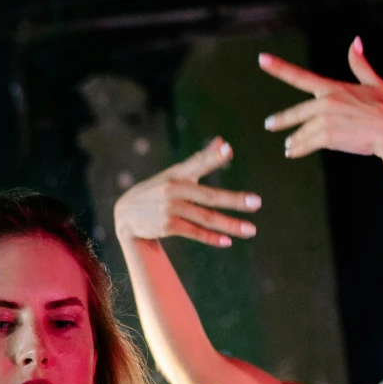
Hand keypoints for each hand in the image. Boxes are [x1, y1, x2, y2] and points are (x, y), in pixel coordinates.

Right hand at [113, 139, 259, 248]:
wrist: (126, 214)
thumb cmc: (157, 190)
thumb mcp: (175, 173)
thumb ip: (201, 159)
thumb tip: (223, 142)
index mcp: (177, 174)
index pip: (197, 163)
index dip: (212, 156)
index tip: (227, 149)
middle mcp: (174, 190)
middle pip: (209, 196)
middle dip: (234, 200)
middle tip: (256, 202)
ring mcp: (170, 209)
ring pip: (205, 218)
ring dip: (229, 225)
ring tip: (251, 230)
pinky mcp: (167, 226)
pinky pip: (194, 232)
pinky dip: (211, 238)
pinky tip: (227, 241)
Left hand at [260, 38, 382, 161]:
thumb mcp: (375, 83)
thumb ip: (360, 64)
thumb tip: (355, 41)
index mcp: (333, 88)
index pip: (300, 76)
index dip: (279, 67)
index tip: (261, 59)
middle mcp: (325, 102)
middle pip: (296, 113)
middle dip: (281, 121)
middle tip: (269, 125)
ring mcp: (325, 120)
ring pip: (301, 132)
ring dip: (294, 141)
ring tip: (289, 147)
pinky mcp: (327, 136)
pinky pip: (306, 144)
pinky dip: (298, 149)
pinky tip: (293, 153)